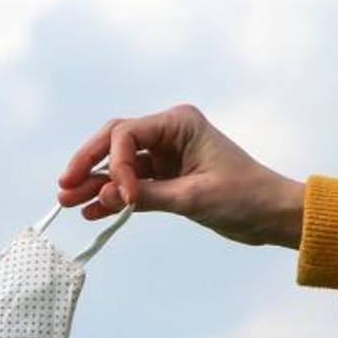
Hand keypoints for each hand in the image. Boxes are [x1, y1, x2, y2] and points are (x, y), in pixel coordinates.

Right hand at [57, 104, 304, 248]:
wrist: (274, 215)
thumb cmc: (246, 197)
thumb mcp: (195, 198)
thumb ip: (146, 196)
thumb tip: (101, 198)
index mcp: (180, 123)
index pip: (127, 134)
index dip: (114, 164)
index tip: (122, 197)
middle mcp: (170, 132)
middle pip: (115, 142)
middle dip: (90, 164)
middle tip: (64, 186)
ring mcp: (167, 155)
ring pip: (120, 165)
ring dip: (96, 183)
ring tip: (68, 201)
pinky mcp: (168, 177)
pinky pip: (133, 184)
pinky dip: (115, 197)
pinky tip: (93, 211)